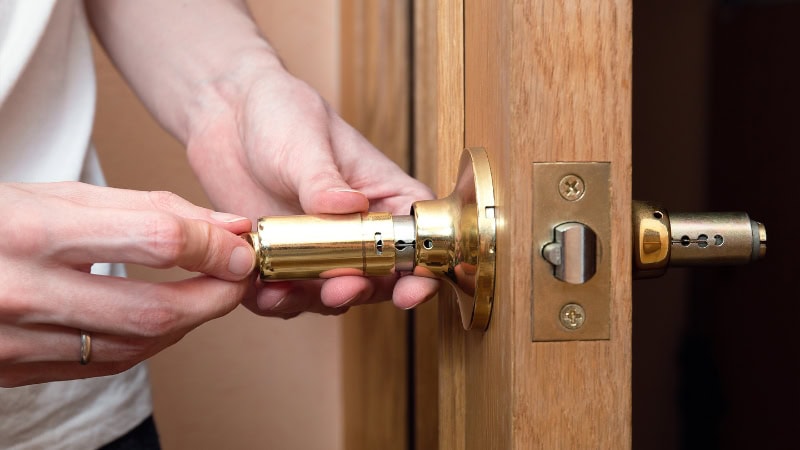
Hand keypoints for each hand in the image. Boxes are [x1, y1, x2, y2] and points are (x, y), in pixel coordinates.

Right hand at [0, 182, 254, 386]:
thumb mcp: (62, 196)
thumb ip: (149, 210)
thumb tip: (228, 228)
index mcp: (31, 231)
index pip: (156, 240)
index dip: (214, 245)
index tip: (241, 246)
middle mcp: (23, 292)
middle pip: (156, 310)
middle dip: (216, 297)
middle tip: (239, 278)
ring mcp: (15, 342)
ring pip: (137, 346)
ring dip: (189, 323)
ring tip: (208, 294)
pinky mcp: (15, 371)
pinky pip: (106, 366)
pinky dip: (151, 343)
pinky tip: (167, 320)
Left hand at [185, 61, 439, 317]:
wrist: (227, 115)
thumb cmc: (281, 113)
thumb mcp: (306, 141)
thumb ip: (324, 180)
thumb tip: (350, 205)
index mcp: (383, 194)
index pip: (416, 236)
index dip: (422, 269)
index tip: (410, 288)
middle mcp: (359, 229)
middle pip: (380, 277)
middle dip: (363, 290)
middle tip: (341, 288)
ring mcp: (321, 250)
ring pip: (333, 293)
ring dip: (317, 301)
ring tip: (291, 291)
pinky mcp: (283, 261)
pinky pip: (287, 294)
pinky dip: (277, 301)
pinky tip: (262, 291)